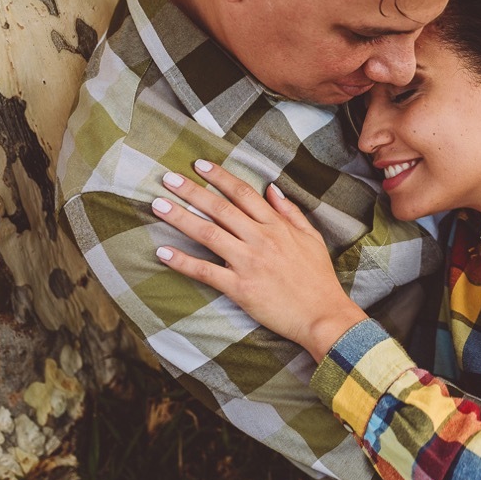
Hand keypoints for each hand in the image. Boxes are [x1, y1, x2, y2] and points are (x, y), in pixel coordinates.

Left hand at [151, 160, 365, 359]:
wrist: (322, 314)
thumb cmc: (318, 278)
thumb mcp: (311, 237)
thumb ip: (290, 212)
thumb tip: (272, 188)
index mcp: (277, 226)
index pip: (243, 193)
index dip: (220, 177)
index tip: (199, 165)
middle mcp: (261, 239)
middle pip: (220, 208)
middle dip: (191, 191)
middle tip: (167, 177)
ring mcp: (249, 263)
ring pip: (208, 234)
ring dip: (180, 217)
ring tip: (158, 204)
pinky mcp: (240, 287)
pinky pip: (206, 271)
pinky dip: (183, 261)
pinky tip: (163, 252)